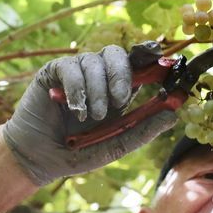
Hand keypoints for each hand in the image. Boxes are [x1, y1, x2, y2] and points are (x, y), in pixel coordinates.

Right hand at [2, 43, 176, 185]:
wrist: (39, 159)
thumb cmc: (78, 152)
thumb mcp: (114, 145)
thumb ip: (141, 130)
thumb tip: (173, 115)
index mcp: (119, 89)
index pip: (138, 63)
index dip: (150, 56)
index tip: (162, 58)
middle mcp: (99, 76)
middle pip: (117, 53)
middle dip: (121, 74)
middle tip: (119, 100)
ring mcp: (76, 72)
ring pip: (94, 61)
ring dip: (97, 90)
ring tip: (91, 118)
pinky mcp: (54, 73)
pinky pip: (71, 68)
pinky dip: (77, 89)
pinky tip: (76, 110)